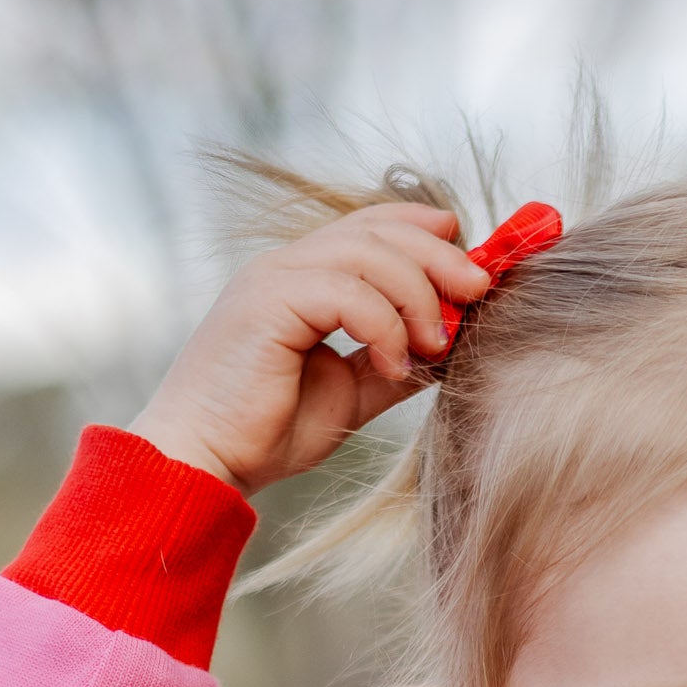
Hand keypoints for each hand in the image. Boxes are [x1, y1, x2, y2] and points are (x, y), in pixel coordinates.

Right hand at [128, 204, 493, 493]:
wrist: (206, 459)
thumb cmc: (266, 431)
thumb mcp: (352, 393)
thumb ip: (393, 363)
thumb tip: (451, 345)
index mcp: (304, 278)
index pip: (372, 226)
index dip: (427, 232)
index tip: (474, 264)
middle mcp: (286, 265)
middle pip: (378, 230)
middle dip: (440, 256)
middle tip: (480, 290)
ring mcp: (273, 277)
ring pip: (368, 253)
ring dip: (418, 296)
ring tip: (436, 346)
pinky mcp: (266, 301)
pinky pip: (346, 291)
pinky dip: (384, 325)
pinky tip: (394, 364)